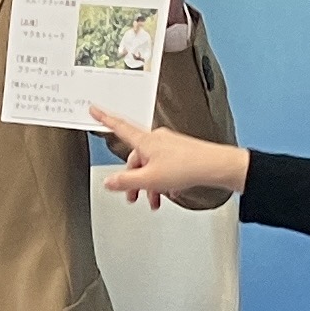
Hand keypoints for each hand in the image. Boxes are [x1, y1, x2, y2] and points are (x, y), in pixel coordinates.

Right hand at [92, 110, 248, 209]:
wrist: (214, 166)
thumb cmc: (187, 167)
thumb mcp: (149, 179)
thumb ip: (126, 181)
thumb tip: (109, 181)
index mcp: (145, 141)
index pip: (119, 127)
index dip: (105, 118)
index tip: (95, 110)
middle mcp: (156, 140)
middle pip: (135, 158)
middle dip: (133, 179)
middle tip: (133, 195)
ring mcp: (169, 145)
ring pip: (151, 165)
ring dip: (149, 185)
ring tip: (153, 200)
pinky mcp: (180, 152)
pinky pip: (164, 166)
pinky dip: (162, 181)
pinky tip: (169, 193)